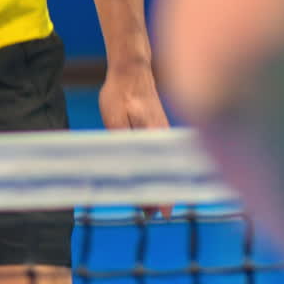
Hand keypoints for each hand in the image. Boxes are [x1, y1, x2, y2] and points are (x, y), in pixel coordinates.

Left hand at [99, 59, 172, 218]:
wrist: (130, 68)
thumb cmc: (120, 92)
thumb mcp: (115, 120)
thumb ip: (122, 143)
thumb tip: (126, 171)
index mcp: (156, 136)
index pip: (165, 172)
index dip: (164, 195)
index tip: (162, 214)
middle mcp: (165, 136)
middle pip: (168, 172)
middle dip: (161, 193)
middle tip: (150, 214)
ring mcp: (165, 132)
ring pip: (166, 164)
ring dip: (158, 181)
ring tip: (147, 203)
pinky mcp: (160, 128)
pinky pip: (162, 155)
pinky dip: (158, 168)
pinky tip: (148, 177)